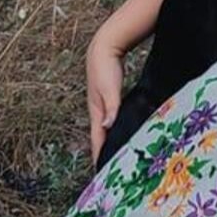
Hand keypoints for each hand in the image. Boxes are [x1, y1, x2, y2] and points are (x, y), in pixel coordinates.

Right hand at [86, 37, 124, 163]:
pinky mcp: (108, 97)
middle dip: (103, 151)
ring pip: (105, 127)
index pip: (96, 138)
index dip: (99, 154)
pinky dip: (114, 128)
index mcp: (95, 110)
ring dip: (109, 140)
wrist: (104, 47)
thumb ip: (111, 107)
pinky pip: (111, 118)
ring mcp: (102, 104)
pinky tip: (121, 130)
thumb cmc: (105, 67)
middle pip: (99, 135)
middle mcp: (97, 109)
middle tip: (109, 167)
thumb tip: (106, 126)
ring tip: (114, 153)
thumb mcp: (109, 88)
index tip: (101, 169)